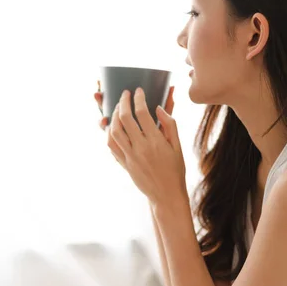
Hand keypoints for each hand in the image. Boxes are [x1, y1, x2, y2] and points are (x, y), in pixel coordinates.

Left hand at [102, 85, 185, 207]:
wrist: (166, 194)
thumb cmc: (175, 169)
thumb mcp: (177, 146)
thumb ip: (169, 125)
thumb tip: (159, 108)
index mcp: (156, 141)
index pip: (142, 113)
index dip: (138, 99)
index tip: (138, 91)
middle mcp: (140, 148)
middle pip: (125, 119)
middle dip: (123, 102)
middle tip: (125, 94)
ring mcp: (130, 156)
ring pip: (114, 131)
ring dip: (114, 116)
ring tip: (118, 107)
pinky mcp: (124, 164)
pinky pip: (111, 145)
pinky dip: (109, 133)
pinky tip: (113, 125)